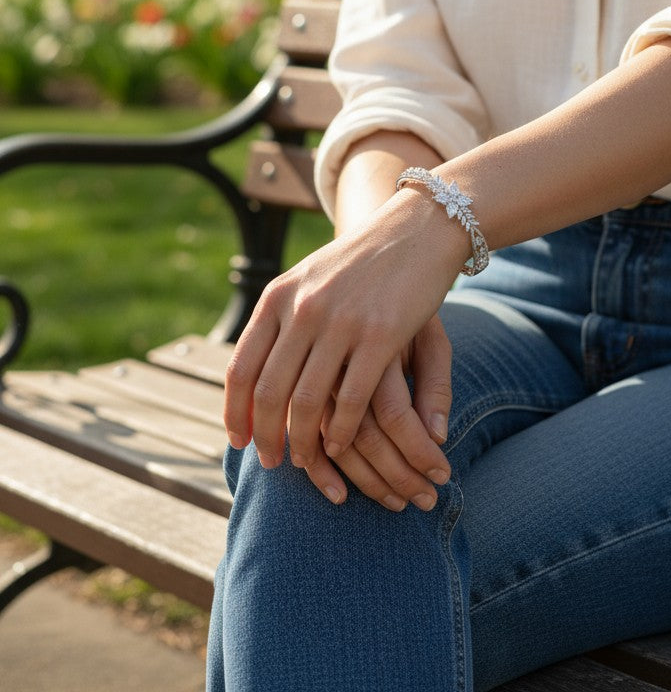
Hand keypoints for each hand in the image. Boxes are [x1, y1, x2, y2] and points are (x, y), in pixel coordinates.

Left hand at [223, 190, 466, 472]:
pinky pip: (351, 398)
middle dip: (266, 436)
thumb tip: (251, 371)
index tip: (237, 441)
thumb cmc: (360, 262)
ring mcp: (341, 322)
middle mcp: (303, 309)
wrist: (414, 230)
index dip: (235, 411)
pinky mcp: (381, 335)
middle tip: (272, 462)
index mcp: (278, 296)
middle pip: (269, 391)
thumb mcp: (308, 279)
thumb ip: (280, 319)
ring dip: (303, 441)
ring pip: (307, 401)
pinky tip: (339, 445)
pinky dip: (340, 430)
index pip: (242, 367)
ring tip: (304, 461)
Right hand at [304, 316, 453, 509]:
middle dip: (392, 476)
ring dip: (359, 478)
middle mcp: (339, 353)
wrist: (370, 262)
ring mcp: (312, 363)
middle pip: (362, 432)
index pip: (396, 413)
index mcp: (379, 339)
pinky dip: (318, 464)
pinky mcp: (292, 371)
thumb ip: (435, 383)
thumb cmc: (406, 305)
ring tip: (393, 504)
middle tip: (421, 502)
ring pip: (325, 436)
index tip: (443, 478)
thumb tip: (436, 438)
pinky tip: (338, 492)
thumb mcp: (429, 334)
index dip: (417, 452)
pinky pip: (299, 426)